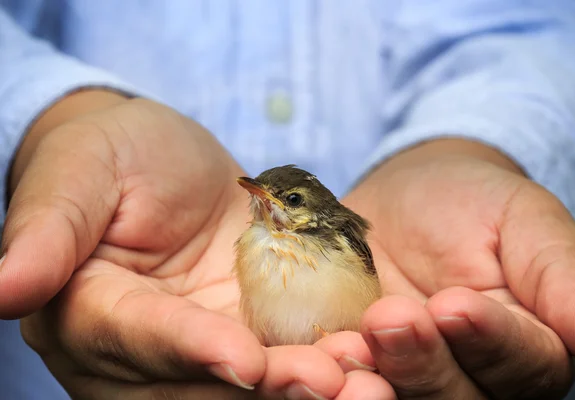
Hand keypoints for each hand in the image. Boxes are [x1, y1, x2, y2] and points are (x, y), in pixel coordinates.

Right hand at [0, 90, 394, 398]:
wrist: (171, 167)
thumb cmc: (116, 156)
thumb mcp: (82, 172)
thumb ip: (48, 229)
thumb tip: (3, 287)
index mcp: (90, 313)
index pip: (138, 340)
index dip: (189, 350)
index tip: (242, 358)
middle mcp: (144, 352)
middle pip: (201, 386)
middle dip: (268, 390)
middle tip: (332, 385)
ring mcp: (202, 350)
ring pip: (249, 387)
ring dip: (306, 390)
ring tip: (366, 383)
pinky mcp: (250, 337)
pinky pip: (286, 361)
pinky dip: (325, 366)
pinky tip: (369, 361)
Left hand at [341, 139, 574, 398]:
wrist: (406, 198)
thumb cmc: (473, 203)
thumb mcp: (523, 220)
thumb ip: (562, 274)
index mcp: (524, 348)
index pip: (520, 363)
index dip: (489, 341)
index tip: (455, 305)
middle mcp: (466, 375)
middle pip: (453, 398)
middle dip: (420, 365)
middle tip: (389, 319)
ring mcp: (405, 373)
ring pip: (395, 398)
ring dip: (366, 383)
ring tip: (339, 350)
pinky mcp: (351, 361)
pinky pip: (339, 381)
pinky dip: (321, 375)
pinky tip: (304, 357)